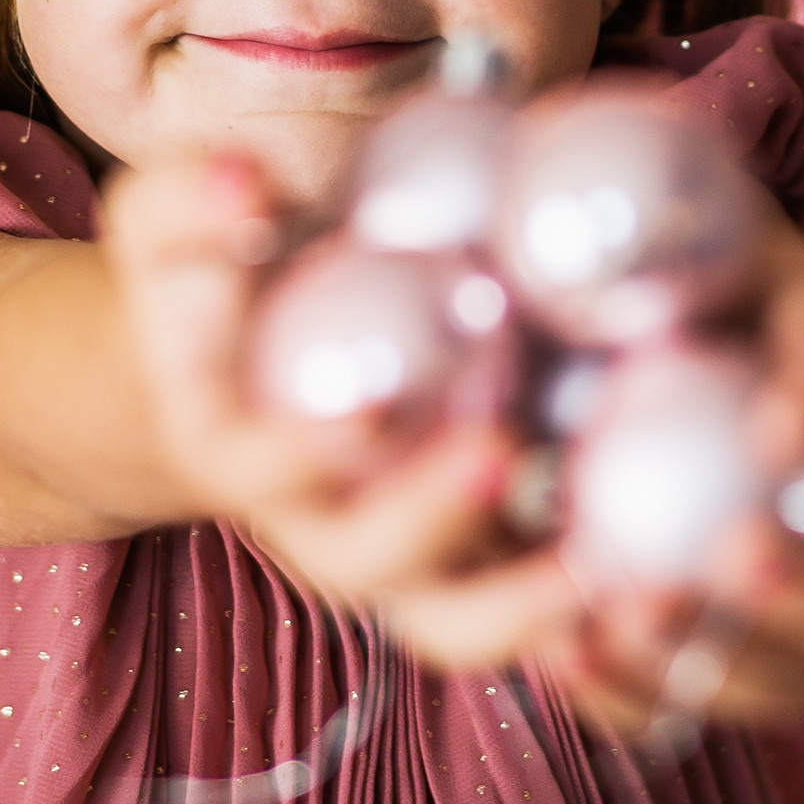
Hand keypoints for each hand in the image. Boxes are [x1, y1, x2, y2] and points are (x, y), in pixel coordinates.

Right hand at [102, 153, 583, 650]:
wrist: (241, 346)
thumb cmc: (207, 272)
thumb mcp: (164, 225)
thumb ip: (187, 200)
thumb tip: (243, 182)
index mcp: (228, 446)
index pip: (254, 466)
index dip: (300, 456)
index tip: (365, 409)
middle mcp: (306, 519)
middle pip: (361, 560)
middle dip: (426, 520)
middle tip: (496, 448)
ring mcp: (389, 550)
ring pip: (449, 621)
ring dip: (517, 606)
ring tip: (594, 565)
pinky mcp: (465, 555)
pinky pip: (520, 603)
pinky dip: (576, 612)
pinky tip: (639, 572)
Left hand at [557, 226, 803, 738]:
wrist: (655, 359)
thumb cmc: (711, 291)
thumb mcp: (745, 256)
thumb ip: (754, 280)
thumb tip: (760, 327)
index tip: (787, 418)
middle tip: (739, 552)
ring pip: (793, 679)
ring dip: (718, 659)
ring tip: (632, 610)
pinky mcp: (718, 668)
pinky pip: (687, 711)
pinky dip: (629, 691)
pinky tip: (565, 646)